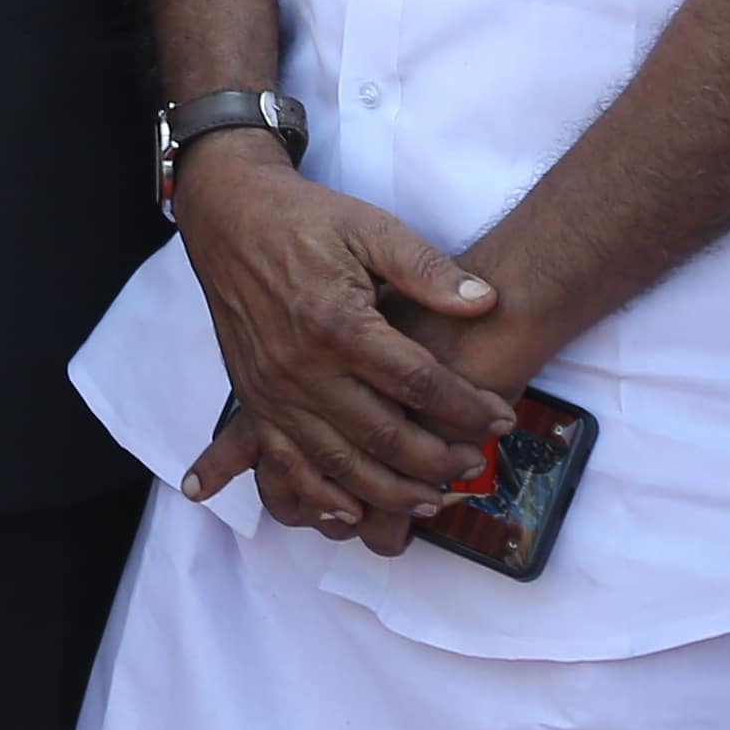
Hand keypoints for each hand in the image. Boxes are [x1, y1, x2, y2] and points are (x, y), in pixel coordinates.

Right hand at [166, 134, 510, 549]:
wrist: (227, 216)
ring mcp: (273, 391)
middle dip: (437, 460)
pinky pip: (285, 464)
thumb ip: (426, 269)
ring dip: (389, 492)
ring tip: (432, 502)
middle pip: (382, 436)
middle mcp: (302, 367)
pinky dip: (320, 496)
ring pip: (338, 464)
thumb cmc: (303, 219)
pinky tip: (352, 512)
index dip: (466, 407)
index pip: (417, 382)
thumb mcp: (370, 226)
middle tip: (474, 467)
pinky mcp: (253, 400)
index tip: (501, 419)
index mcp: (338, 322)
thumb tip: (484, 301)